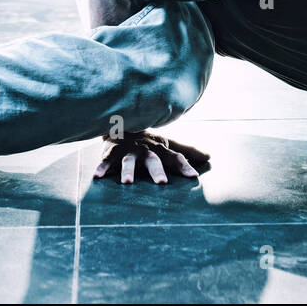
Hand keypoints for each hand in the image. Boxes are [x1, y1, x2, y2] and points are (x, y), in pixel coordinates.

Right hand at [93, 131, 210, 183]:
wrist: (123, 122)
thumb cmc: (148, 139)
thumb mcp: (167, 144)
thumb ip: (187, 151)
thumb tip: (209, 157)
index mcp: (161, 150)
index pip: (176, 158)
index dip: (185, 166)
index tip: (193, 177)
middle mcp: (146, 151)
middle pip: (153, 161)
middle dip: (157, 171)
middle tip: (162, 183)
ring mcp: (129, 151)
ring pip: (129, 161)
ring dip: (128, 171)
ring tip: (127, 183)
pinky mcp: (113, 152)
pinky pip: (106, 160)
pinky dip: (102, 168)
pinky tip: (98, 177)